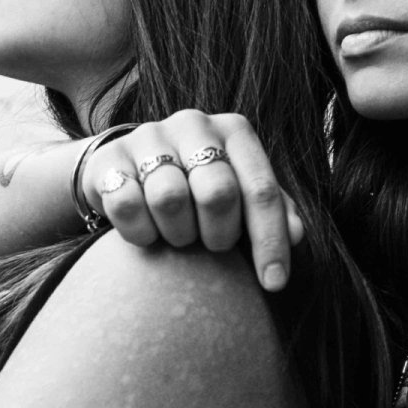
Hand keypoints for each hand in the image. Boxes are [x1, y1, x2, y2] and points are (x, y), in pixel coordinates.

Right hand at [79, 110, 302, 289]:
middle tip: (211, 245)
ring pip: (169, 199)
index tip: (274, 284)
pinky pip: (127, 205)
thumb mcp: (239, 192)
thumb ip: (271, 211)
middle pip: (218, 192)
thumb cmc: (196, 186)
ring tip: (178, 235)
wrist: (124, 167)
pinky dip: (139, 232)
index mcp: (234, 131)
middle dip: (218, 234)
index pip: (262, 189)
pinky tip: (146, 232)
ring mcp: (148, 135)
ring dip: (177, 234)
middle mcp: (194, 124)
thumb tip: (298, 234)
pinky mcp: (110, 156)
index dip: (271, 241)